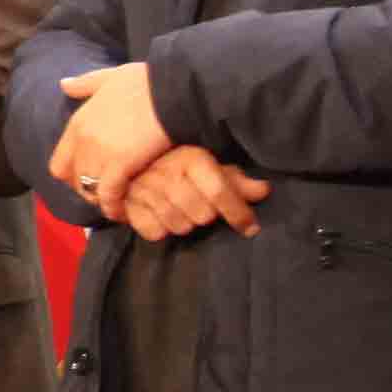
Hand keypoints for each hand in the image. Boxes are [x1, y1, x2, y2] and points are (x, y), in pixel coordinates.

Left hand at [46, 61, 174, 209]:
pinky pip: (109, 196)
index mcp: (79, 122)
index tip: (92, 178)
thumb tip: (64, 84)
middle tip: (106, 194)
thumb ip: (86, 84)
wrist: (174, 89)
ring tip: (117, 204)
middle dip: (86, 189)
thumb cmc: (148, 82)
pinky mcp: (119, 166)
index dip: (74, 174)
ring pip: (89, 190)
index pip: (60, 161)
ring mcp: (99, 154)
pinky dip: (114, 207)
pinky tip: (124, 212)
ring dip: (101, 200)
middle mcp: (82, 140)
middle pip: (72, 179)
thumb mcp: (110, 77)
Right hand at [113, 145, 268, 242]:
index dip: (238, 213)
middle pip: (202, 214)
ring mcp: (145, 190)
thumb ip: (236, 181)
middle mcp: (168, 173)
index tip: (251, 228)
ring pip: (180, 226)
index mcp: (191, 158)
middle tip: (201, 208)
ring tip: (181, 213)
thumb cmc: (178, 168)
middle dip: (206, 216)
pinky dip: (161, 229)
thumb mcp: (209, 169)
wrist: (128, 164)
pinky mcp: (127, 207)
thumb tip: (264, 190)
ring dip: (184, 224)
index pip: (218, 190)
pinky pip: (155, 233)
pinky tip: (161, 218)